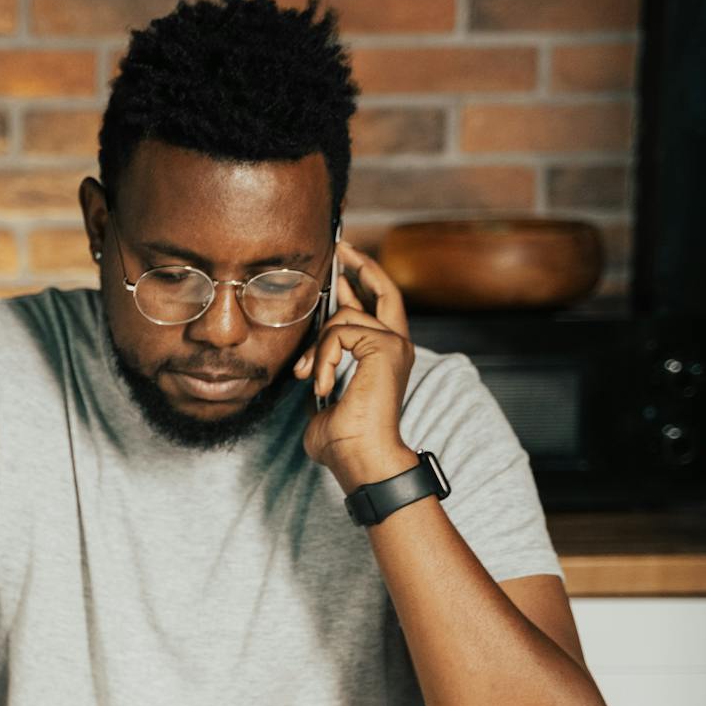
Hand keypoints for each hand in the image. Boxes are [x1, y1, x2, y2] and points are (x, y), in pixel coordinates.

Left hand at [292, 241, 418, 490]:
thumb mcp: (324, 398)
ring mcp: (394, 344)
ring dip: (317, 348)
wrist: (361, 456)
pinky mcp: (385, 346)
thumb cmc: (343, 439)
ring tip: (311, 378)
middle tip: (342, 248)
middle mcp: (397, 346)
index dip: (360, 286)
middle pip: (384, 291)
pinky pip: (339, 333)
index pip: (377, 309)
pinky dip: (322, 357)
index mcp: (385, 357)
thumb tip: (308, 364)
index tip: (341, 272)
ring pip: (344, 317)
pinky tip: (321, 383)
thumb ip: (322, 373)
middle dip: (362, 266)